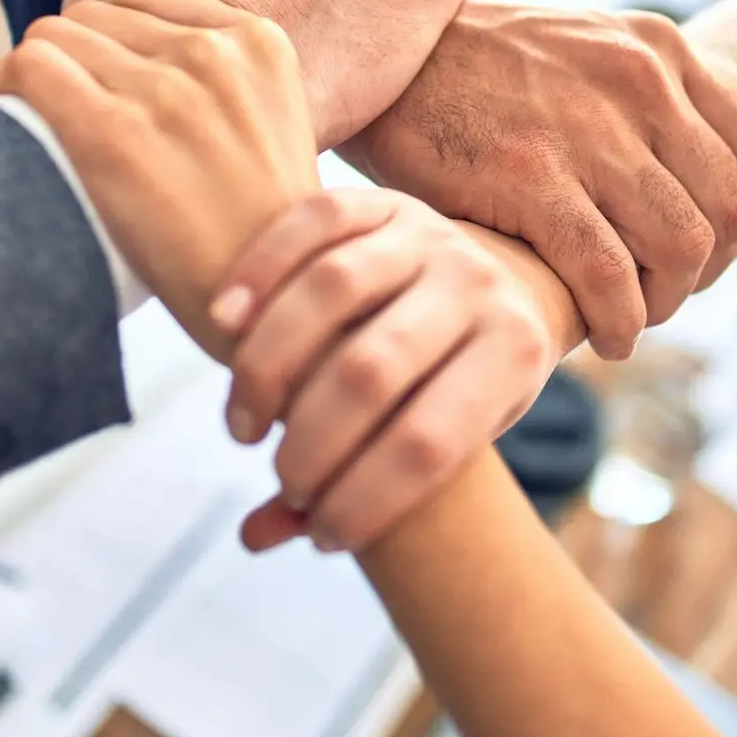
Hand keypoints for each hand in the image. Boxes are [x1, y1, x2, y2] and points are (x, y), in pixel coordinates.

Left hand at [0, 0, 318, 357]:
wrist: (270, 310)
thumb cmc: (263, 236)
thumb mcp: (276, 127)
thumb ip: (224, 81)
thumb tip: (136, 61)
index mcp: (262, 44)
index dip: (118, 39)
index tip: (111, 85)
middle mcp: (215, 54)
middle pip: (95, 15)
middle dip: (77, 60)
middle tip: (73, 116)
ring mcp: (165, 91)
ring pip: (54, 35)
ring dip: (38, 75)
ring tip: (44, 125)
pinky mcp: (112, 133)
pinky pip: (26, 68)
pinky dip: (4, 88)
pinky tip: (9, 120)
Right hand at [209, 188, 554, 552]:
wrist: (504, 282)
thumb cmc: (464, 382)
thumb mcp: (451, 436)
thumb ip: (363, 485)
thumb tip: (256, 536)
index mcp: (515, 352)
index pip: (430, 443)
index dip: (367, 501)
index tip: (326, 535)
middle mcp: (479, 285)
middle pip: (371, 370)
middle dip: (311, 442)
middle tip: (281, 474)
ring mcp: (431, 233)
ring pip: (332, 290)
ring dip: (268, 366)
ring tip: (244, 425)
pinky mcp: (384, 200)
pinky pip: (312, 222)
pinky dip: (259, 271)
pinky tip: (221, 324)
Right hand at [339, 4, 736, 360]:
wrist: (382, 51)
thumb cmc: (477, 69)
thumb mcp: (581, 51)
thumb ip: (640, 100)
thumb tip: (687, 183)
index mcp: (659, 51)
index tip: (713, 255)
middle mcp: (640, 83)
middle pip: (730, 210)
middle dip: (708, 272)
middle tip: (662, 293)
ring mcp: (588, 130)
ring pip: (682, 248)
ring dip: (665, 303)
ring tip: (629, 316)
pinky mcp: (529, 176)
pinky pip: (609, 274)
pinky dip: (619, 321)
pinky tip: (600, 335)